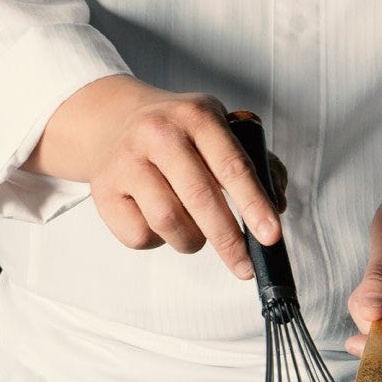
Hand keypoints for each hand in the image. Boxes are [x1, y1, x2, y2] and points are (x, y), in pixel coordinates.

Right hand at [26, 74, 281, 277]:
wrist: (115, 121)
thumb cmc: (180, 135)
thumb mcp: (219, 132)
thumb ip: (257, 164)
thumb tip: (278, 204)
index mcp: (197, 115)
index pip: (232, 164)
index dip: (254, 204)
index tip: (271, 237)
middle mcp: (158, 132)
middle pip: (199, 198)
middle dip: (228, 240)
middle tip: (245, 266)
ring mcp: (126, 159)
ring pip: (168, 222)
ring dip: (191, 240)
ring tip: (195, 232)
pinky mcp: (103, 188)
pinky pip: (139, 235)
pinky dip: (158, 241)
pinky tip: (158, 220)